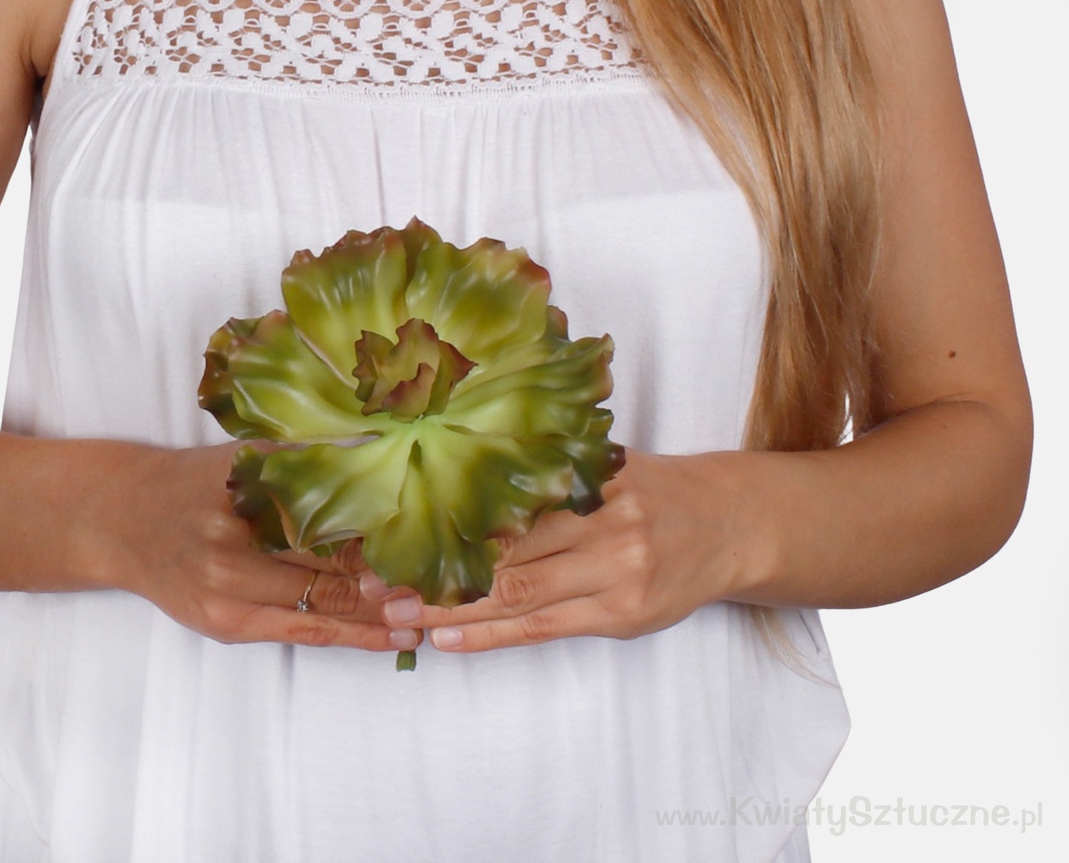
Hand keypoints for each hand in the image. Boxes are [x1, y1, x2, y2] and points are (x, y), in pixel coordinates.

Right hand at [94, 439, 414, 653]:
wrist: (125, 520)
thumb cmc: (196, 482)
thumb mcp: (246, 457)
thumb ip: (306, 458)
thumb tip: (383, 453)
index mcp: (246, 491)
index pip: (329, 511)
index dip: (382, 523)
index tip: (431, 527)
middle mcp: (235, 542)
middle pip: (330, 560)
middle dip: (391, 573)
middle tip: (446, 577)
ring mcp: (229, 589)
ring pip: (322, 602)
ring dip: (380, 612)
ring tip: (431, 614)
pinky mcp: (227, 624)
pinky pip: (301, 631)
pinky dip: (351, 636)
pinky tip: (389, 640)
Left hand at [363, 447, 751, 652]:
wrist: (728, 524)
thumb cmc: (652, 489)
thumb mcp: (604, 463)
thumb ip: (547, 468)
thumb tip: (458, 465)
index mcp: (589, 477)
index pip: (503, 500)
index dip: (442, 517)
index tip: (389, 526)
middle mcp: (602, 522)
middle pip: (502, 549)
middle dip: (433, 567)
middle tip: (374, 580)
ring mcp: (614, 573)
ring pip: (516, 595)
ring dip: (449, 608)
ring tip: (397, 614)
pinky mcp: (620, 615)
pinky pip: (542, 628)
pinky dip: (490, 635)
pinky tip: (448, 639)